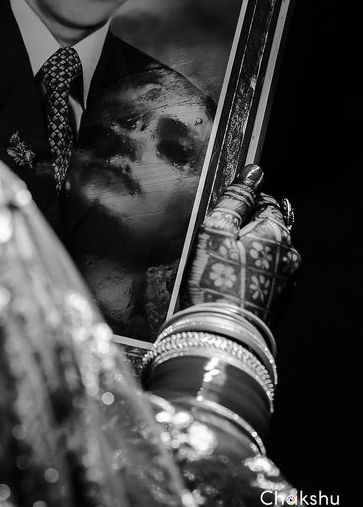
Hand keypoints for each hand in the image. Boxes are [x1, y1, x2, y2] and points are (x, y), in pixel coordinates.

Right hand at [186, 163, 299, 323]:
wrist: (223, 336)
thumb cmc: (216, 280)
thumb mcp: (216, 229)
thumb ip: (236, 197)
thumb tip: (254, 170)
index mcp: (277, 231)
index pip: (265, 201)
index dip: (243, 204)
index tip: (224, 215)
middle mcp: (290, 254)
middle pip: (270, 226)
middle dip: (250, 227)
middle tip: (220, 241)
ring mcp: (288, 280)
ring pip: (271, 251)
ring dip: (253, 250)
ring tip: (225, 263)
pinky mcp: (281, 300)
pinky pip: (270, 274)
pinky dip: (255, 271)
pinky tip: (235, 280)